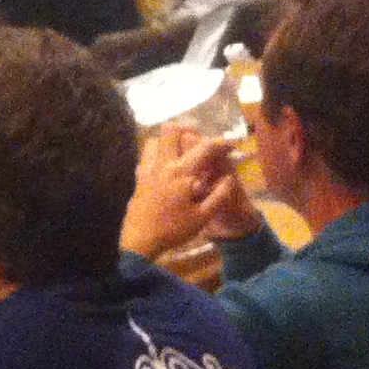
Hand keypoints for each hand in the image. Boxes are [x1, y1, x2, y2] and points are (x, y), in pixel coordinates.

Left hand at [122, 126, 256, 255]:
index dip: (221, 143)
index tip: (231, 146)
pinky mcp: (138, 177)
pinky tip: (164, 168)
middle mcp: (162, 164)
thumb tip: (229, 178)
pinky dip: (156, 155)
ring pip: (154, 140)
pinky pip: (145, 156)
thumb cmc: (174, 229)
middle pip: (170, 130)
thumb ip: (218, 196)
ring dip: (169, 142)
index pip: (204, 148)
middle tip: (199, 141)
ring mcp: (147, 168)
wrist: (141, 239)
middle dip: (188, 129)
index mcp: (181, 173)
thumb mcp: (203, 217)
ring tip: (181, 153)